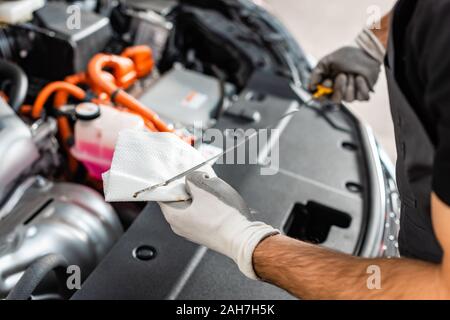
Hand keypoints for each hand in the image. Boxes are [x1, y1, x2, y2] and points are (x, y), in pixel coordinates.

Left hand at [158, 171, 278, 278]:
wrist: (242, 238)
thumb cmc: (223, 217)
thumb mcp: (205, 187)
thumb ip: (192, 177)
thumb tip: (191, 178)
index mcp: (173, 216)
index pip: (163, 193)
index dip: (171, 180)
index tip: (178, 173)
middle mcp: (179, 226)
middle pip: (179, 199)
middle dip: (189, 187)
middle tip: (200, 179)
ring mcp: (192, 232)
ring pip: (192, 206)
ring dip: (201, 196)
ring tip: (213, 191)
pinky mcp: (205, 234)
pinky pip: (202, 215)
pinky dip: (208, 207)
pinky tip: (219, 204)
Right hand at [310, 29, 385, 103]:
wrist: (365, 51)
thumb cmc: (346, 55)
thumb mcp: (327, 61)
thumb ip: (316, 73)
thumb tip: (311, 86)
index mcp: (328, 85)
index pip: (320, 98)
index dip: (322, 94)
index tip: (327, 82)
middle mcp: (338, 91)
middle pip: (335, 100)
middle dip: (339, 87)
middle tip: (342, 75)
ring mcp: (351, 94)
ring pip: (348, 99)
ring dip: (351, 84)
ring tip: (353, 73)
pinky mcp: (363, 94)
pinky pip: (363, 97)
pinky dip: (362, 86)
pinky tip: (361, 77)